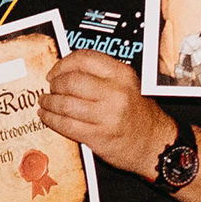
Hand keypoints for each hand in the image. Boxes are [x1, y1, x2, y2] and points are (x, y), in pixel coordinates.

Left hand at [34, 51, 175, 176]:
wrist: (155, 143)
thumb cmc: (138, 114)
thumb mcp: (126, 85)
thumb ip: (101, 76)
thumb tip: (66, 71)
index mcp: (121, 74)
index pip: (83, 59)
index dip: (62, 64)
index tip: (54, 71)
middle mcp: (115, 92)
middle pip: (70, 81)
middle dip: (54, 85)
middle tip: (49, 89)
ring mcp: (106, 115)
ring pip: (65, 104)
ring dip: (49, 103)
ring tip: (45, 103)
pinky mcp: (98, 136)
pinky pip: (66, 125)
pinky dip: (51, 120)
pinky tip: (47, 117)